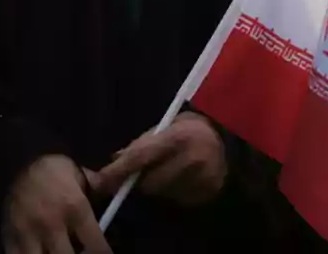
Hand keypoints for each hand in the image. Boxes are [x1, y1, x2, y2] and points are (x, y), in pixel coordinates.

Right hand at [2, 154, 111, 253]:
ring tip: (56, 250)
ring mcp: (29, 233)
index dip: (103, 253)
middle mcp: (52, 224)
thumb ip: (97, 189)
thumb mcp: (79, 175)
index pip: (96, 246)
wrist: (18, 157)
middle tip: (79, 251)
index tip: (102, 252)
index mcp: (75, 208)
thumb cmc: (53, 167)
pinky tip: (38, 251)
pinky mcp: (10, 236)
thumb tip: (116, 191)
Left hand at [91, 112, 226, 206]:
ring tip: (170, 169)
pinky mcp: (207, 192)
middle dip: (141, 179)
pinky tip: (183, 178)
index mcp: (177, 136)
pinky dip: (173, 192)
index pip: (140, 157)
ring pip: (162, 193)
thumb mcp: (165, 127)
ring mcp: (202, 178)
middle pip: (149, 182)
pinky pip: (177, 200)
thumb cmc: (190, 128)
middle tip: (147, 170)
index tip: (99, 182)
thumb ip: (141, 144)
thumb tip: (114, 161)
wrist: (229, 139)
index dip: (118, 171)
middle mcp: (192, 158)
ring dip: (158, 186)